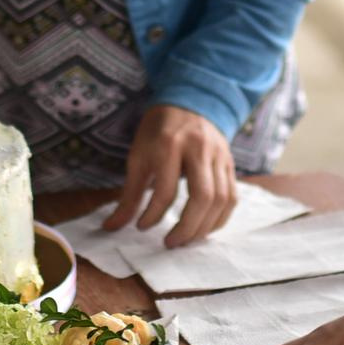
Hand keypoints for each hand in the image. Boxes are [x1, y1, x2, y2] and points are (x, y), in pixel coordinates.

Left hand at [106, 105, 234, 244]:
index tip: (142, 227)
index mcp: (169, 144)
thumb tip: (111, 228)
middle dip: (187, 228)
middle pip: (202, 197)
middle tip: (171, 243)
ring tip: (187, 240)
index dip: (153, 215)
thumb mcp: (138, 156)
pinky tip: (204, 228)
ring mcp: (219, 155)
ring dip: (205, 227)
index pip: (166, 190)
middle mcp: (199, 149)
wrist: (189, 101)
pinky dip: (220, 218)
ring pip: (221, 199)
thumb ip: (129, 194)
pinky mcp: (231, 162)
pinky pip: (232, 197)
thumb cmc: (158, 131)